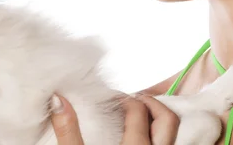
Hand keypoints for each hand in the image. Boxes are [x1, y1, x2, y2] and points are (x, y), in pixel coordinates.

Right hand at [49, 93, 180, 144]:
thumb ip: (69, 132)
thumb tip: (59, 99)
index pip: (138, 110)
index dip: (123, 98)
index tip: (110, 97)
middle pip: (167, 119)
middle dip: (151, 103)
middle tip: (131, 100)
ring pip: (173, 134)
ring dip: (159, 119)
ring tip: (139, 115)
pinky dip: (160, 135)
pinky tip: (143, 135)